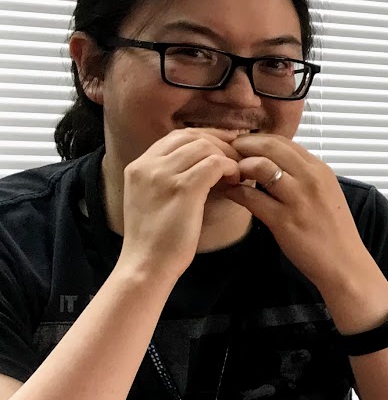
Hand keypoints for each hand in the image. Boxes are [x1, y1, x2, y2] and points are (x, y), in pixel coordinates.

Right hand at [118, 128, 242, 280]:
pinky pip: (214, 163)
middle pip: (191, 136)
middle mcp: (147, 165)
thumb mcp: (151, 198)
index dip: (205, 137)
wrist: (146, 263)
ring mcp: (163, 175)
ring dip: (227, 156)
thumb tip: (201, 162)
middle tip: (237, 156)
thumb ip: (167, 177)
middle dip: (219, 142)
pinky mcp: (182, 189)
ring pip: (204, 146)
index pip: (176, 136)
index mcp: (138, 166)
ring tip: (236, 172)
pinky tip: (235, 180)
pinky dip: (230, 167)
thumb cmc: (155, 238)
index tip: (224, 146)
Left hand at [222, 135, 387, 321]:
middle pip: (270, 146)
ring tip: (229, 173)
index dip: (258, 139)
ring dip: (238, 166)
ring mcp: (298, 199)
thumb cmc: (333, 230)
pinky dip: (235, 191)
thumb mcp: (326, 193)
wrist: (344, 263)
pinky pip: (251, 197)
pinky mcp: (284, 221)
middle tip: (228, 152)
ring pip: (259, 166)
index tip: (243, 145)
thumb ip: (305, 176)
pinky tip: (228, 192)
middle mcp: (311, 179)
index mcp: (320, 170)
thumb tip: (278, 162)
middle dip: (244, 145)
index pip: (284, 141)